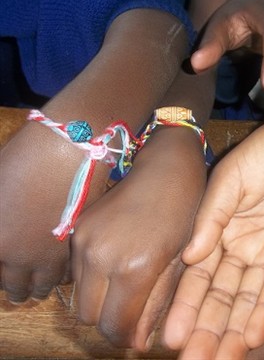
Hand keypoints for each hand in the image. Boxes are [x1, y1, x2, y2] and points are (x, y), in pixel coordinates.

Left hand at [0, 122, 108, 302]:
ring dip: (41, 287)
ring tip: (41, 286)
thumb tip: (6, 226)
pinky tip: (62, 271)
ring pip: (45, 285)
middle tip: (20, 290)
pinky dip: (63, 276)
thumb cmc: (22, 161)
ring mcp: (52, 254)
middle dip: (17, 289)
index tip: (2, 273)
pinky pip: (68, 272)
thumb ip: (0, 220)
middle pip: (16, 287)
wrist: (68, 151)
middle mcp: (21, 257)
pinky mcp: (78, 245)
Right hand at [72, 128, 205, 350]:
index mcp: (134, 268)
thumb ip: (156, 304)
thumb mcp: (178, 261)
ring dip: (99, 300)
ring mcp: (84, 242)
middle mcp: (101, 258)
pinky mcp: (77, 229)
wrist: (165, 167)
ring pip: (79, 296)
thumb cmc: (184, 213)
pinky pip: (76, 271)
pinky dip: (92, 278)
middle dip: (109, 321)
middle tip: (131, 311)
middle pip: (88, 317)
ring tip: (126, 283)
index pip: (114, 327)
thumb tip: (138, 342)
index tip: (136, 334)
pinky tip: (116, 260)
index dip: (125, 338)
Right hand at [163, 112, 263, 357]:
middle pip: (221, 296)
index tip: (172, 338)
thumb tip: (189, 258)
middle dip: (208, 329)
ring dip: (235, 330)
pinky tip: (255, 336)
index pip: (198, 277)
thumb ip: (211, 217)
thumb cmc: (262, 152)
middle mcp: (239, 247)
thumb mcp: (229, 180)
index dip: (185, 307)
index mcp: (217, 231)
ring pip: (249, 298)